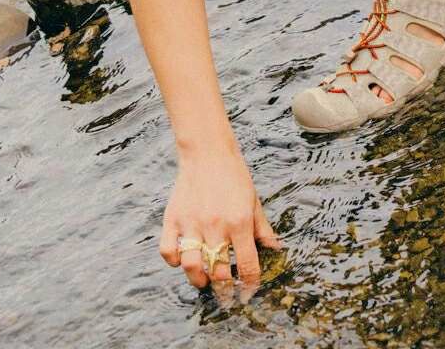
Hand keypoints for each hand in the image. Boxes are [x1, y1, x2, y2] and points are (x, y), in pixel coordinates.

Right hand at [159, 147, 282, 293]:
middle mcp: (215, 225)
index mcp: (239, 222)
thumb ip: (263, 230)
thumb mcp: (254, 201)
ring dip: (198, 280)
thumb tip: (276, 251)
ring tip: (204, 280)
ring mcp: (192, 223)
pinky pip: (168, 250)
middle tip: (226, 293)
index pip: (247, 266)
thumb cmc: (234, 176)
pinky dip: (173, 261)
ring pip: (191, 267)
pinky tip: (182, 259)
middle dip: (224, 289)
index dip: (249, 285)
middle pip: (218, 272)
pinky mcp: (173, 218)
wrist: (208, 151)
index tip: (248, 292)